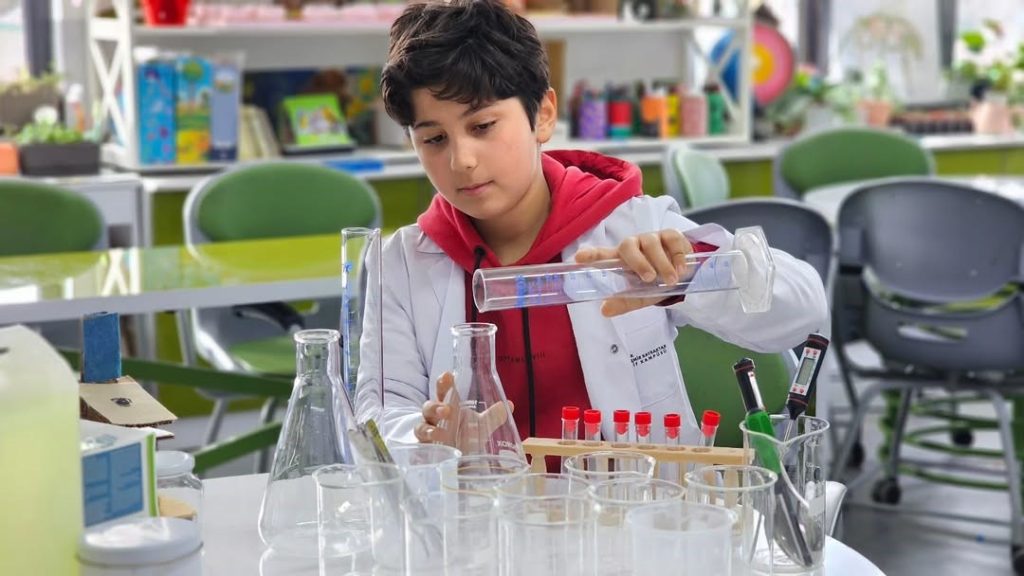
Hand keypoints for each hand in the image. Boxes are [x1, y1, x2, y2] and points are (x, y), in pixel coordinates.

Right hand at [414, 372, 513, 452]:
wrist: (452, 457)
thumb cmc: (463, 434)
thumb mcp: (479, 425)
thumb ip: (493, 416)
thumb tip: (509, 405)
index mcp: (448, 406)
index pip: (444, 391)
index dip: (444, 383)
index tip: (447, 375)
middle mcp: (435, 418)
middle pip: (429, 407)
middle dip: (436, 407)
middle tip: (448, 410)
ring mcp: (427, 433)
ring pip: (422, 426)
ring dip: (430, 429)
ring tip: (442, 434)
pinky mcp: (424, 449)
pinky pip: (419, 445)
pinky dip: (424, 444)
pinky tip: (431, 445)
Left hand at [574, 229, 692, 316]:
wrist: (685, 274)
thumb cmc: (656, 283)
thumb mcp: (641, 296)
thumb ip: (625, 302)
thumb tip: (604, 311)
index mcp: (621, 260)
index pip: (602, 255)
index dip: (591, 255)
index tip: (579, 258)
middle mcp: (633, 246)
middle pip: (628, 246)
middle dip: (638, 262)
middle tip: (649, 279)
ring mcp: (651, 238)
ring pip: (652, 244)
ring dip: (662, 264)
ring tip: (670, 280)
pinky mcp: (670, 235)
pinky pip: (672, 241)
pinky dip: (677, 256)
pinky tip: (681, 270)